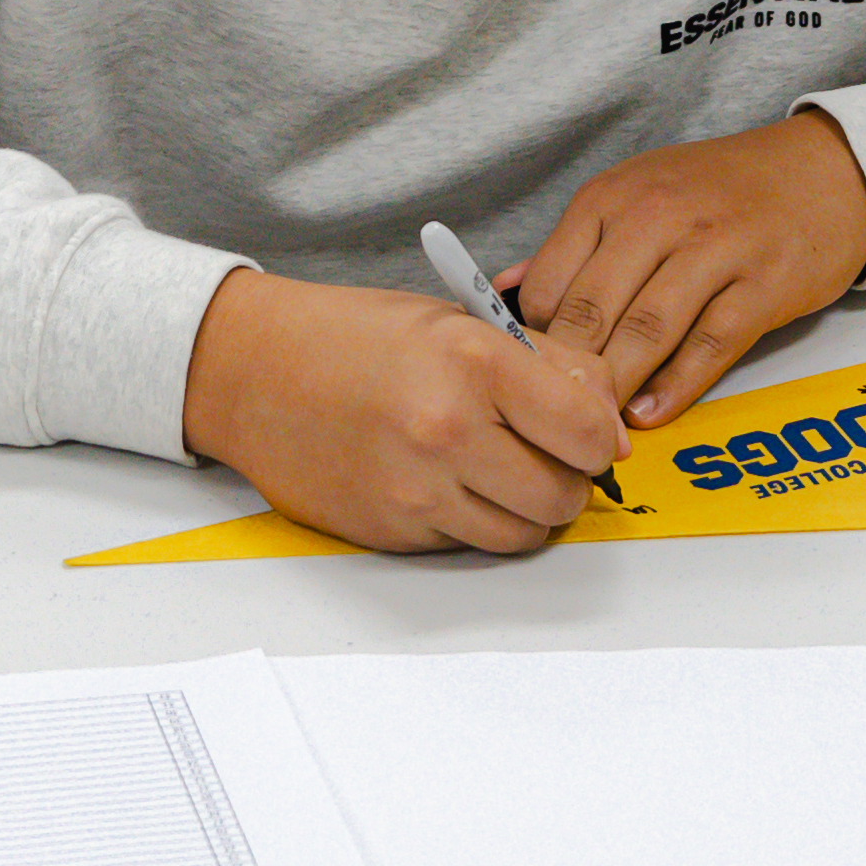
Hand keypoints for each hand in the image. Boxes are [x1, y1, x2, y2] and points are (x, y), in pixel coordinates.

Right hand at [179, 270, 631, 554]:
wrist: (254, 372)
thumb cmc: (359, 338)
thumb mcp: (462, 321)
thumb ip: (551, 368)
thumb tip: (611, 432)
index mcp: (474, 361)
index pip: (589, 433)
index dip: (599, 438)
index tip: (587, 433)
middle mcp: (447, 430)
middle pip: (564, 495)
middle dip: (566, 479)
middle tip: (543, 454)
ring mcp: (417, 489)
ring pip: (523, 535)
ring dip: (525, 510)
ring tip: (497, 471)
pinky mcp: (393, 531)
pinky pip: (469, 544)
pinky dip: (473, 522)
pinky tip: (447, 482)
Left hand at [516, 109, 865, 429]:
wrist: (822, 172)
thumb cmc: (719, 190)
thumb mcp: (636, 194)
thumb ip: (571, 248)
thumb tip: (500, 296)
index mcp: (612, 197)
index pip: (548, 280)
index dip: (530, 342)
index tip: (525, 381)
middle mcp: (658, 216)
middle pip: (592, 310)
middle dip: (569, 373)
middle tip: (554, 417)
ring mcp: (715, 249)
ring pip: (647, 331)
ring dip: (617, 386)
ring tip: (597, 426)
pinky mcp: (763, 285)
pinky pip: (710, 345)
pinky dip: (675, 387)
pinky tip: (650, 414)